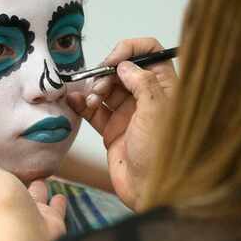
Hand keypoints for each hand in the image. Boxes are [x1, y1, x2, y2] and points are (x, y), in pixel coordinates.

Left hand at [0, 125, 66, 240]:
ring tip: (43, 173)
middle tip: (22, 161)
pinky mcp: (50, 222)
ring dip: (37, 188)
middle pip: (11, 188)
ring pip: (34, 198)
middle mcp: (7, 206)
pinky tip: (61, 193)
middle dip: (16, 177)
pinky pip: (54, 208)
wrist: (26, 240)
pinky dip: (57, 202)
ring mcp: (29, 216)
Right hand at [67, 38, 175, 209]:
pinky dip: (82, 103)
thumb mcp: (155, 110)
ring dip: (94, 89)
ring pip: (106, 88)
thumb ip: (141, 82)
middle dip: (106, 73)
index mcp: (165, 89)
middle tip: (99, 86)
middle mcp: (147, 98)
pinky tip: (74, 100)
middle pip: (123, 70)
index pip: (151, 53)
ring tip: (92, 101)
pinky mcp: (113, 130)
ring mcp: (129, 114)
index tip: (115, 59)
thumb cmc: (162, 154)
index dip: (132, 50)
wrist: (150, 190)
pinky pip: (94, 110)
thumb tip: (125, 65)